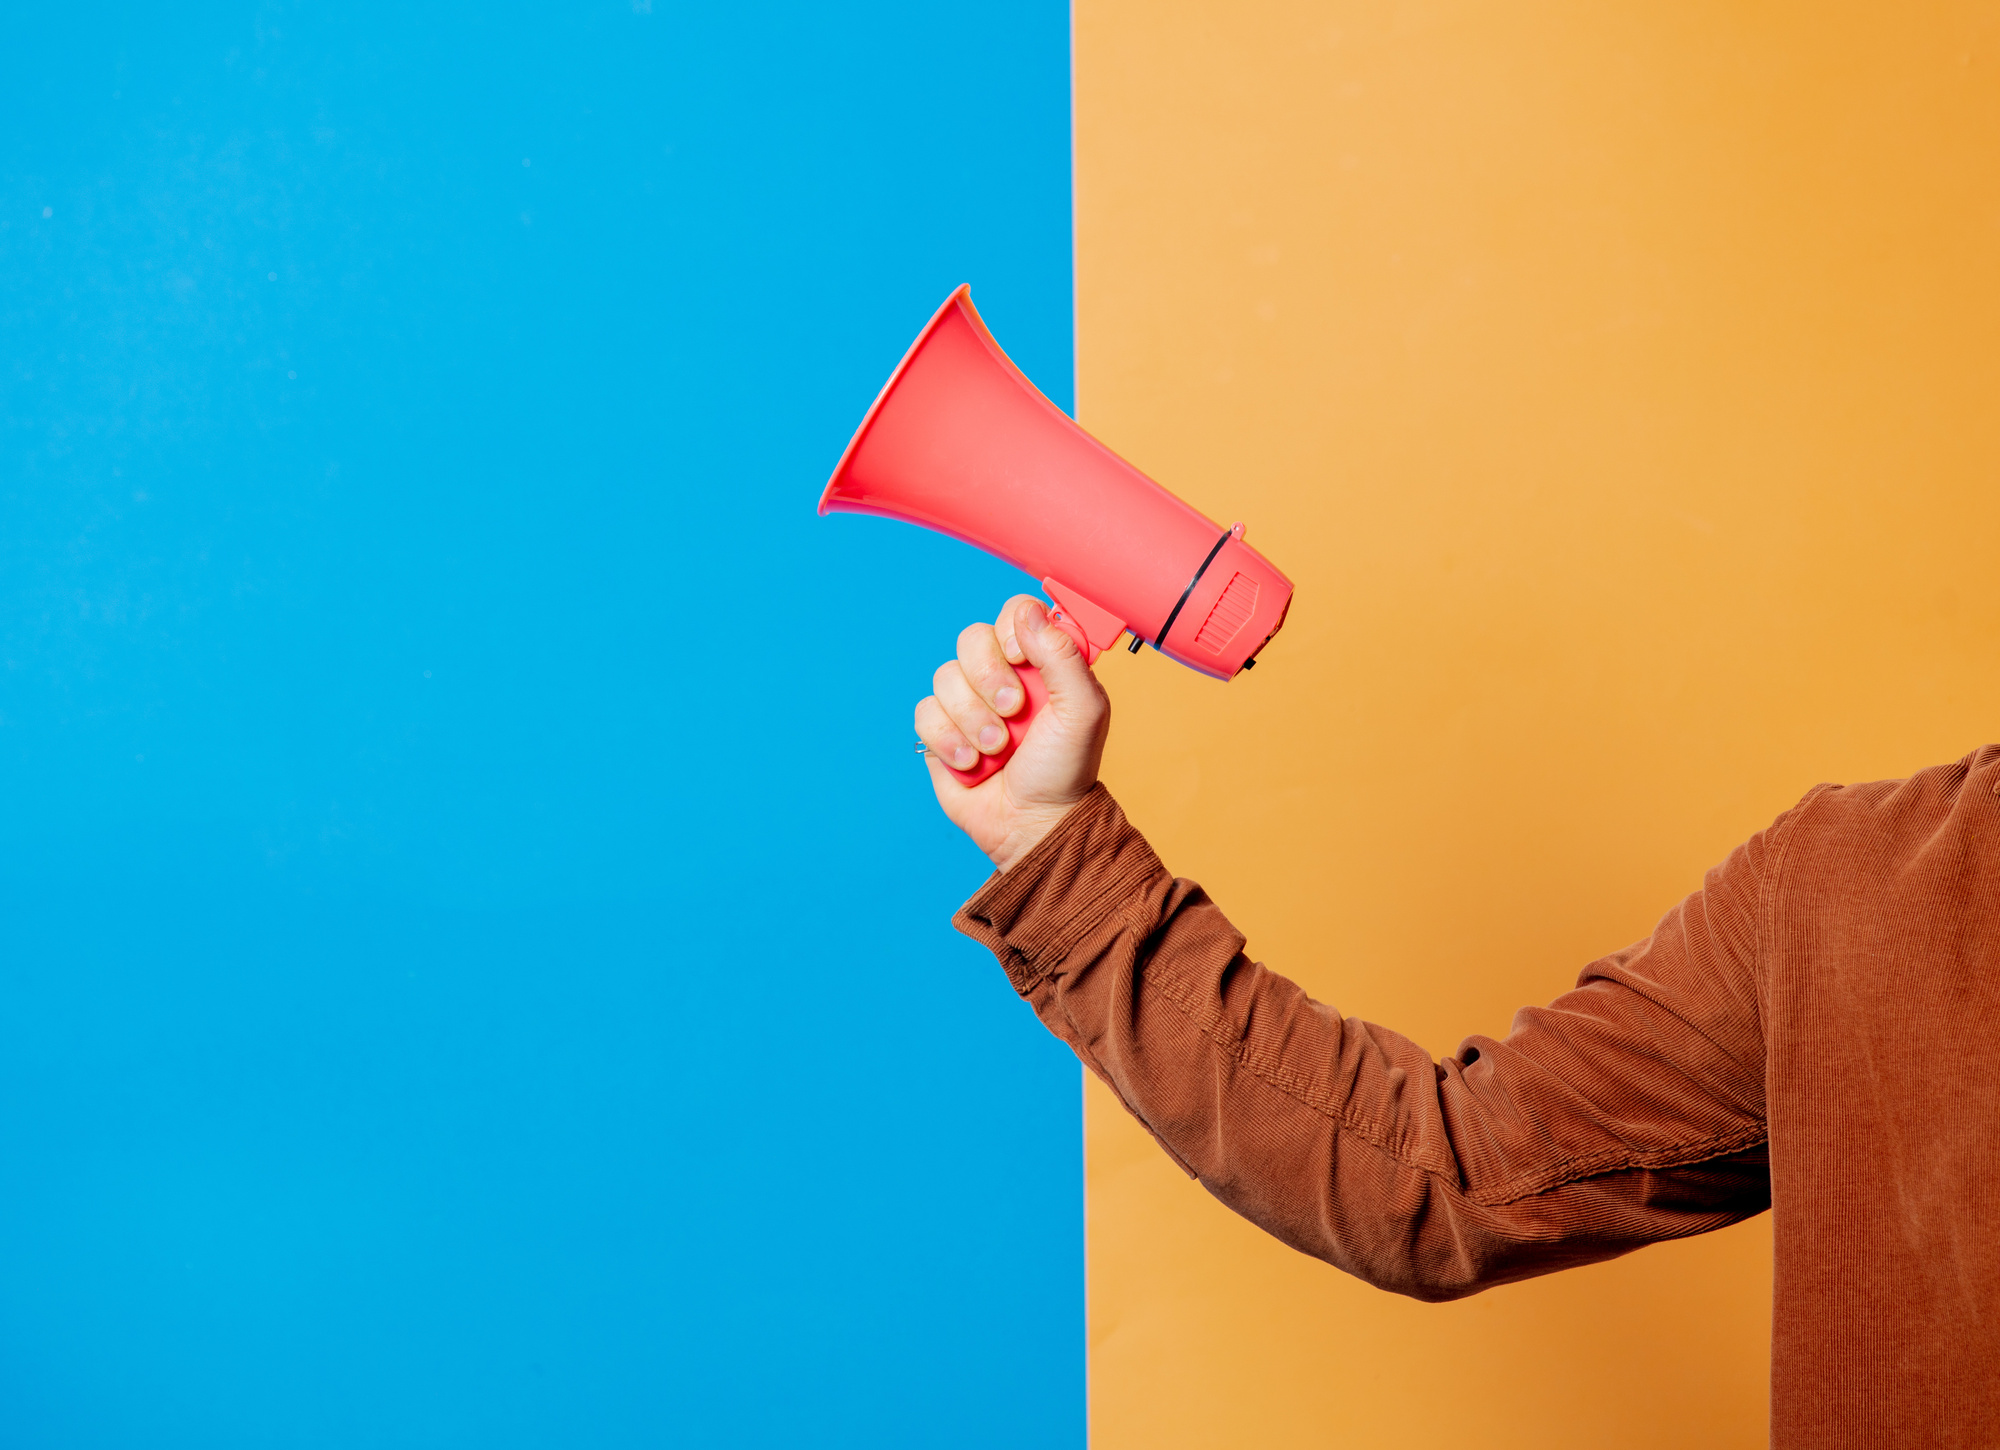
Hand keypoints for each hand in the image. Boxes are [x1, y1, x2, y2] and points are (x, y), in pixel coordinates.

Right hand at [914, 595, 1110, 870]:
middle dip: (989, 678)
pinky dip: (948, 740)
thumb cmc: (1065, 770)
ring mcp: (968, 701)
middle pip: (971, 638)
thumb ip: (1063, 655)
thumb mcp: (1083, 711)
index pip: (1015, 613)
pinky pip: (924, 712)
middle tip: (1013, 712)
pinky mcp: (941, 730)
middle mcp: (1002, 674)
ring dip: (972, 718)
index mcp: (1040, 662)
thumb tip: (1029, 614)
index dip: (1011, 629)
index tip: (1022, 659)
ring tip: (996, 749)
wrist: (1032, 824)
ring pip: (945, 677)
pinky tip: (972, 763)